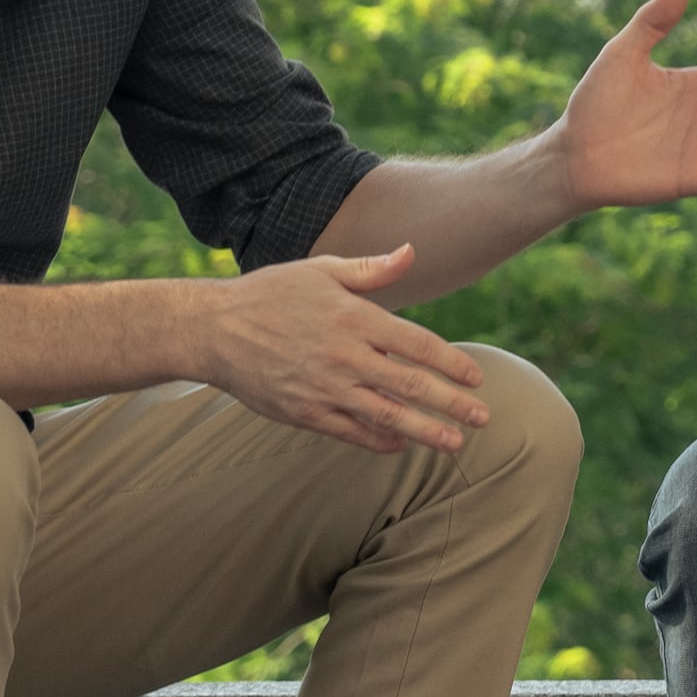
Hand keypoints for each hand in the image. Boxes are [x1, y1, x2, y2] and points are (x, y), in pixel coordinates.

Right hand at [206, 246, 494, 452]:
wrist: (211, 328)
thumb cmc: (270, 294)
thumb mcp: (320, 271)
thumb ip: (370, 269)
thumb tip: (411, 252)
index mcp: (353, 317)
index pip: (416, 344)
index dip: (450, 363)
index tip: (476, 377)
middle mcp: (343, 355)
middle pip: (410, 384)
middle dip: (452, 403)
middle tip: (484, 418)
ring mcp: (324, 386)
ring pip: (385, 415)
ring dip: (425, 431)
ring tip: (455, 442)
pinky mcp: (303, 411)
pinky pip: (350, 431)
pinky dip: (379, 440)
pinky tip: (401, 444)